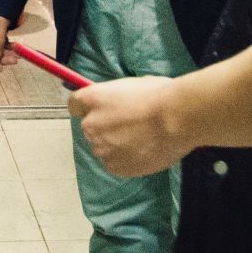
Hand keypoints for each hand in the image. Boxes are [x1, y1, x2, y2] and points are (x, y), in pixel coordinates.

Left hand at [70, 76, 184, 177]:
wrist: (177, 119)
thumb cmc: (159, 95)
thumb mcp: (131, 85)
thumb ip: (115, 97)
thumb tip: (116, 102)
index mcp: (93, 99)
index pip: (75, 105)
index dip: (86, 107)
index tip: (97, 109)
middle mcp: (91, 124)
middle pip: (90, 128)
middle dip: (105, 127)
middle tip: (130, 126)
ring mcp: (102, 148)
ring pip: (103, 147)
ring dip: (116, 145)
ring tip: (142, 140)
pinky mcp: (115, 167)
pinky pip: (115, 163)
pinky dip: (126, 160)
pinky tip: (144, 151)